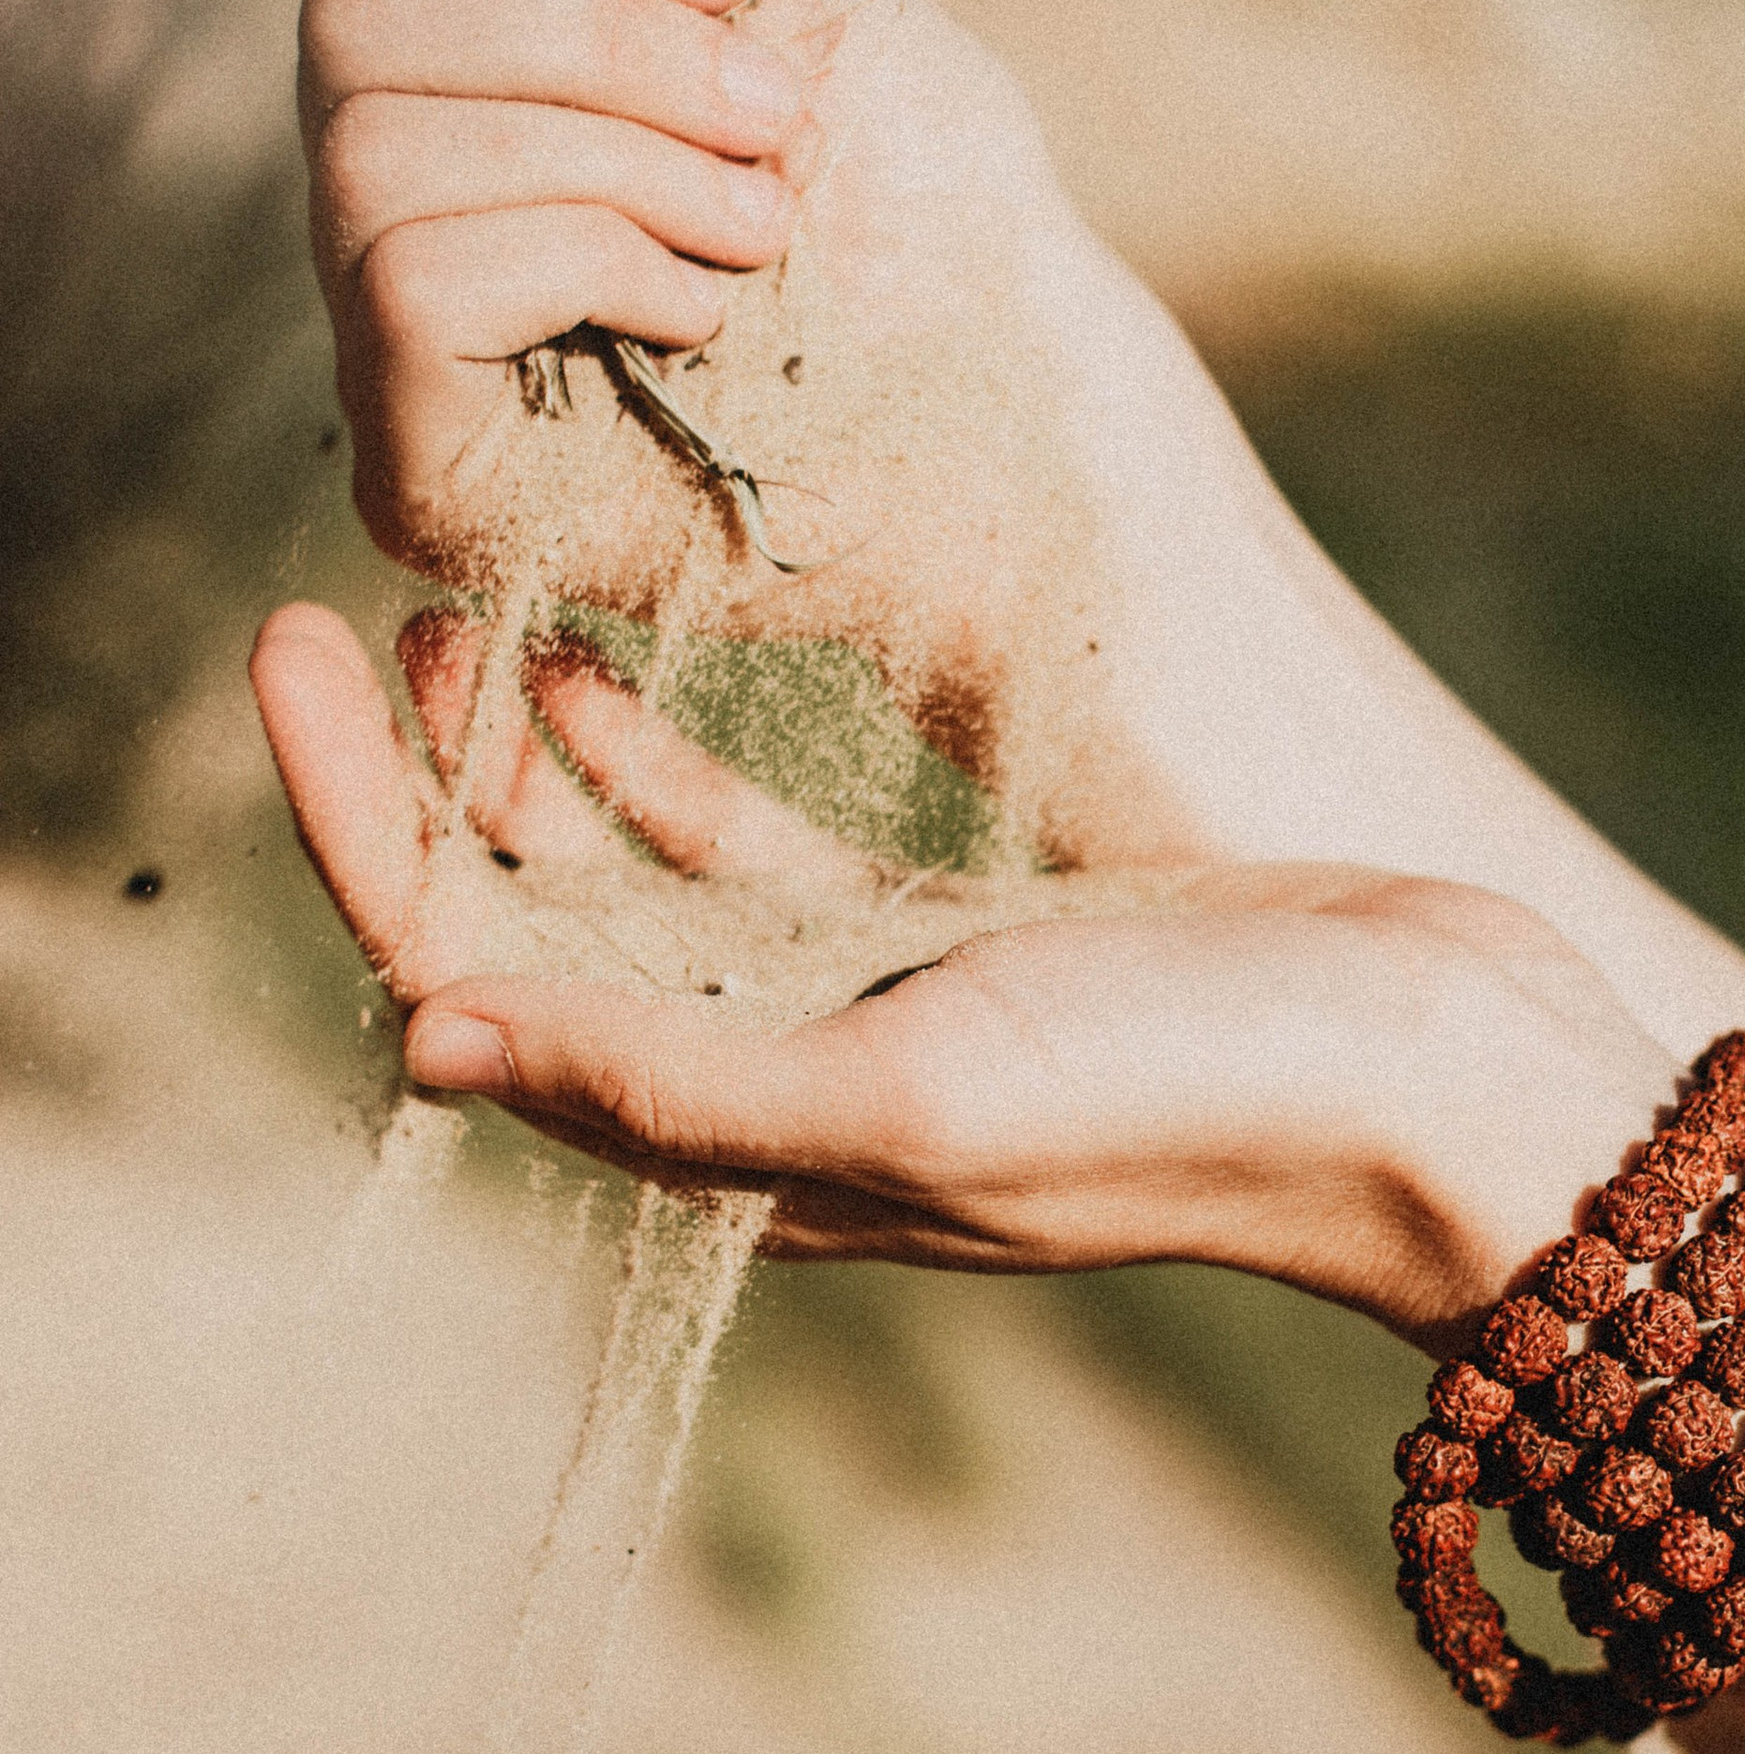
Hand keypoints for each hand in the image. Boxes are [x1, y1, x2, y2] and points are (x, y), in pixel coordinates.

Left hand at [248, 599, 1675, 1323]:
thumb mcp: (917, 1082)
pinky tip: (601, 671)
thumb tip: (422, 1044)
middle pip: (521, 933)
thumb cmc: (1197, 1089)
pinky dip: (656, 768)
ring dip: (519, 764)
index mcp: (743, 1143)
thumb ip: (672, 1073)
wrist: (1439, 1073)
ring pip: (619, 885)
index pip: (473, 987)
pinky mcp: (946, 943)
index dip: (361, 828)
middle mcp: (772, 1086)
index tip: (297, 654)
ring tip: (446, 617)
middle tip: (340, 610)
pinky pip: (744, 855)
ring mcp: (855, 1011)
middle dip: (413, 786)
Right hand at [263, 0, 1286, 861]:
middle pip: (352, 0)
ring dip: (614, 152)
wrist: (1020, 406)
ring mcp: (389, 337)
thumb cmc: (918, 196)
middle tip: (774, 115)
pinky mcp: (417, 463)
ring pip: (367, 136)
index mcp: (459, 58)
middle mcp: (390, 188)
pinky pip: (409, 273)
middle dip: (597, 31)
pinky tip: (703, 314)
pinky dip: (586, 258)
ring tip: (759, 222)